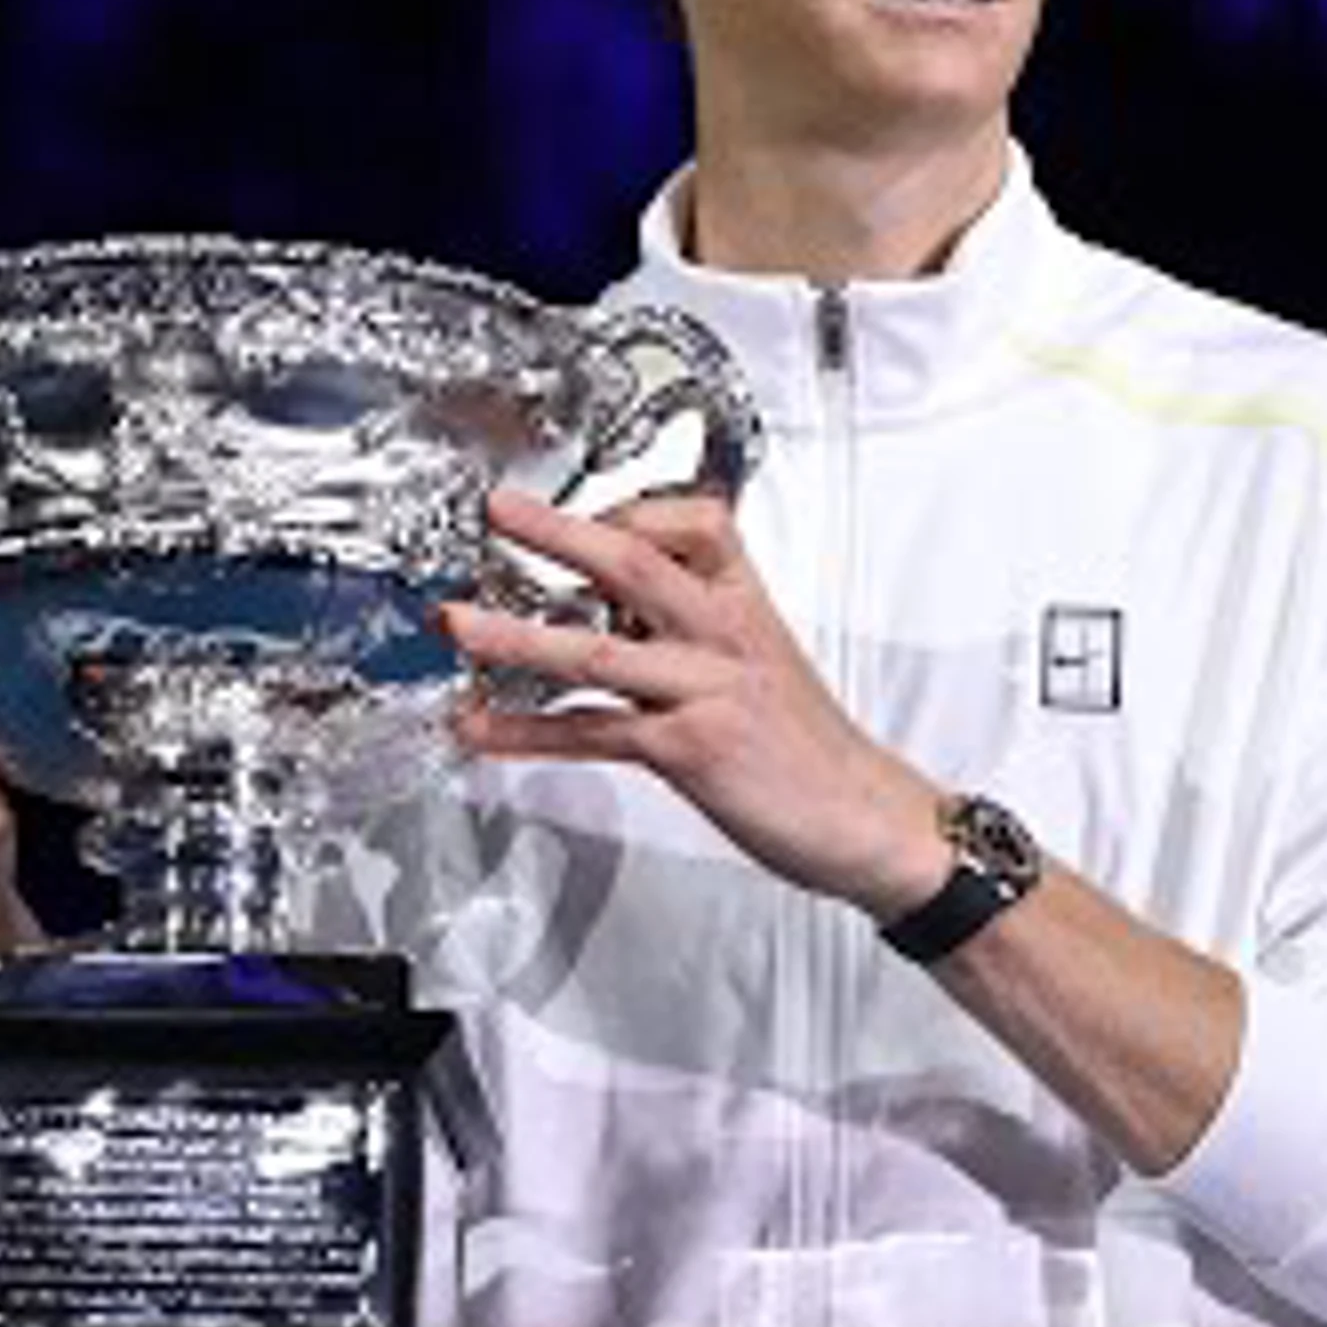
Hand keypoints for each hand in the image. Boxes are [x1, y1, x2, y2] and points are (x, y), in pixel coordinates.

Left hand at [437, 485, 947, 921]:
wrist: (868, 819)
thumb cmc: (811, 747)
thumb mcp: (762, 660)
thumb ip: (695, 625)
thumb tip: (622, 603)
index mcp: (745, 604)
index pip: (693, 522)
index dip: (628, 507)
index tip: (574, 507)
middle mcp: (724, 636)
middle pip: (635, 563)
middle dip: (557, 532)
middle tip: (497, 511)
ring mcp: (706, 691)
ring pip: (599, 648)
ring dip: (517, 634)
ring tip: (458, 623)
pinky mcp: (690, 750)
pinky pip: (594, 732)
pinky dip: (529, 731)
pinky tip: (483, 727)